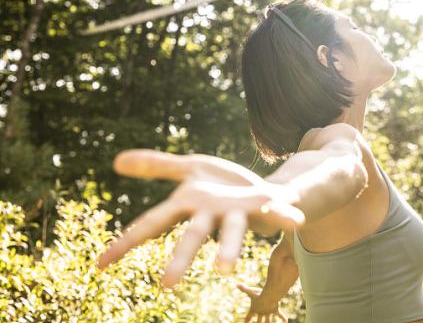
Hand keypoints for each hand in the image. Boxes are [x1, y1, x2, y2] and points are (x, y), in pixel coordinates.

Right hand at [96, 150, 304, 287]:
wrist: (262, 189)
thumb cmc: (220, 185)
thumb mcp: (190, 169)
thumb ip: (157, 166)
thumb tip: (117, 160)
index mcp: (189, 206)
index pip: (151, 223)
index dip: (125, 242)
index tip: (98, 266)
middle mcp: (212, 215)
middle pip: (192, 236)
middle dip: (180, 258)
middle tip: (166, 285)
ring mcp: (240, 213)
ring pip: (233, 232)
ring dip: (229, 249)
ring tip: (224, 270)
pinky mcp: (266, 206)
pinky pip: (278, 210)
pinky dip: (286, 215)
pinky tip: (299, 222)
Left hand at [236, 282, 287, 322]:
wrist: (269, 296)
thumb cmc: (258, 294)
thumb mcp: (250, 291)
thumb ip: (243, 288)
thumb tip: (236, 283)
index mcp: (254, 309)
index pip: (248, 317)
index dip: (246, 321)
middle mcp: (261, 312)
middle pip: (259, 322)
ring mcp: (268, 312)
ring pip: (268, 321)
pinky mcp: (275, 310)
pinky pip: (280, 315)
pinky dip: (283, 318)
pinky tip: (285, 322)